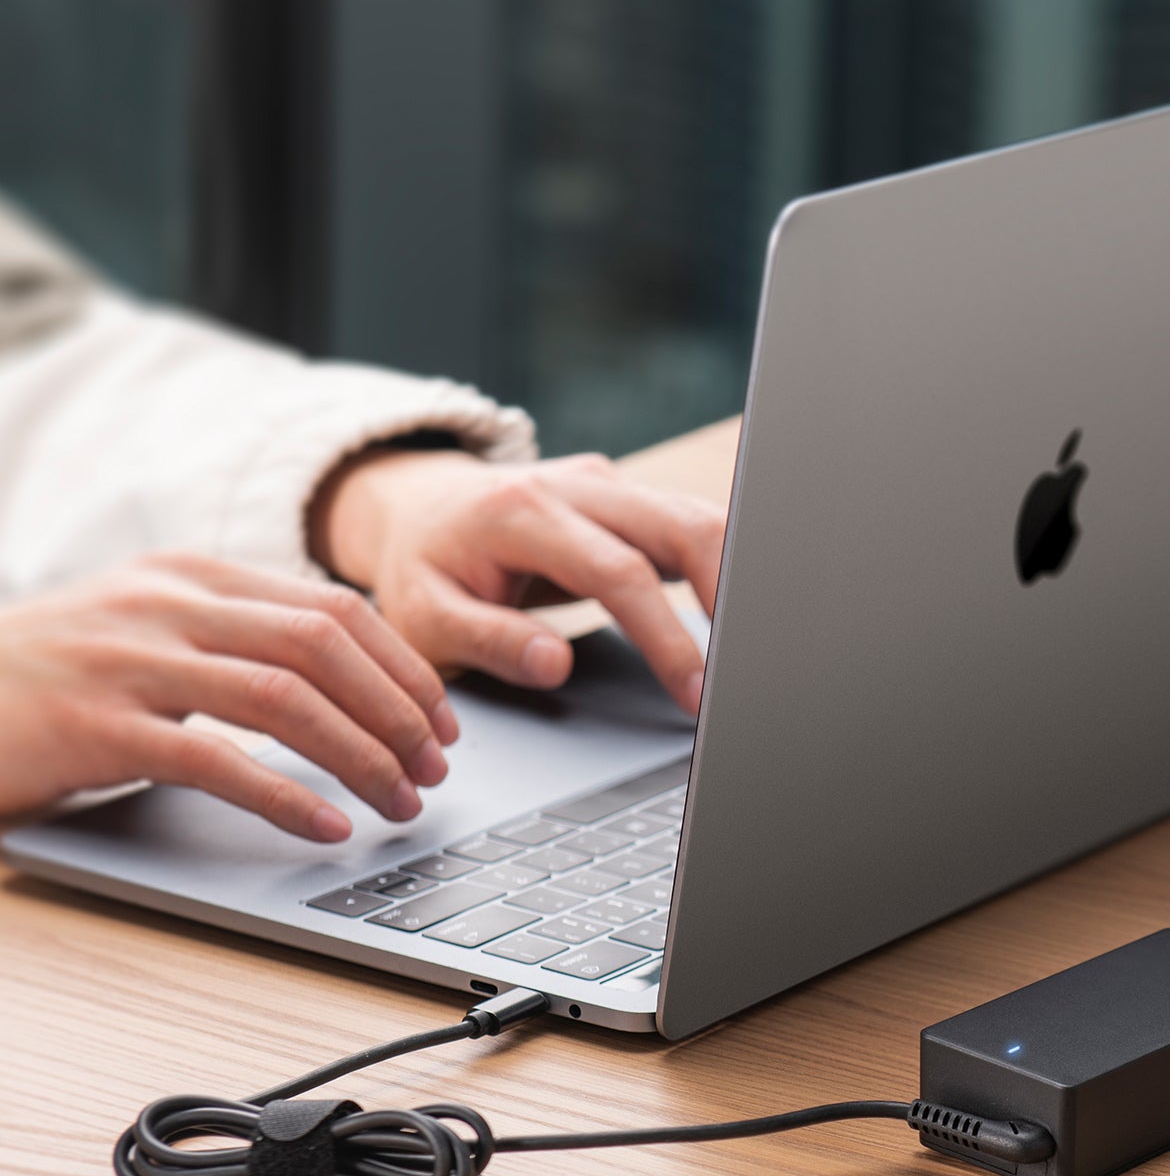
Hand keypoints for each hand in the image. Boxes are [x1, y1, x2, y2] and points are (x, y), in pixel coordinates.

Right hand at [0, 554, 456, 838]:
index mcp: (190, 574)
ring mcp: (129, 660)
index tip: (444, 720)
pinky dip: (286, 797)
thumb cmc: (50, 680)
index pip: (332, 609)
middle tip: (435, 769)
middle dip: (398, 712)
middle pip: (324, 647)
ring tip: (399, 802)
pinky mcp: (96, 726)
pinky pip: (217, 759)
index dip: (404, 668)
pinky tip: (326, 826)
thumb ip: (234, 640)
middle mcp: (166, 603)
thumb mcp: (147, 633)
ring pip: (286, 699)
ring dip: (361, 756)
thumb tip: (352, 686)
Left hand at [313, 450, 725, 712]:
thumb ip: (491, 641)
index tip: (693, 691)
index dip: (665, 636)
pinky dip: (720, 566)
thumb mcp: (427, 618)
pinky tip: (732, 613)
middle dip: (726, 593)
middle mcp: (572, 485)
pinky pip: (688, 522)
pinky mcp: (627, 496)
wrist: (417, 506)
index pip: (617, 571)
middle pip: (678, 525)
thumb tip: (556, 664)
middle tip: (746, 665)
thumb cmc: (424, 568)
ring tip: (746, 644)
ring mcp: (605, 484)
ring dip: (732, 576)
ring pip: (695, 515)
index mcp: (520, 513)